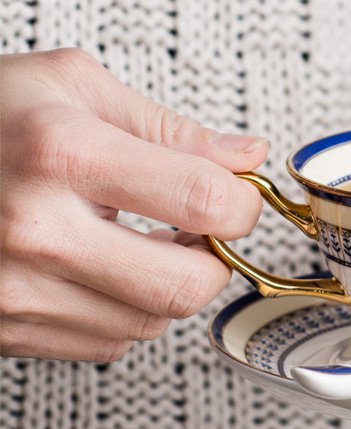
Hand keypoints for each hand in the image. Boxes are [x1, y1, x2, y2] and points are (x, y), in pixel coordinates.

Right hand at [1, 49, 268, 361]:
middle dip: (215, 258)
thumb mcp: (73, 85)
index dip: (244, 203)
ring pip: (149, 322)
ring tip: (140, 235)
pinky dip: (124, 307)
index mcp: (62, 154)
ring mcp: (12, 291)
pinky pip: (105, 342)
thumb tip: (248, 157)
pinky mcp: (3, 330)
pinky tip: (101, 264)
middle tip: (201, 226)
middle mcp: (34, 232)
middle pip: (186, 286)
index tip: (239, 195)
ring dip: (168, 282)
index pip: (205, 201)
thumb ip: (169, 127)